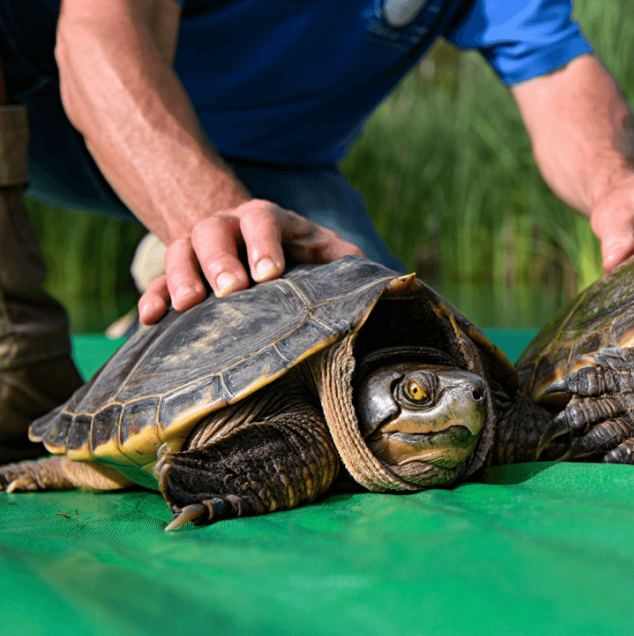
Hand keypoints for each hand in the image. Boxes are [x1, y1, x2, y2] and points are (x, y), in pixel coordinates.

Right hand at [137, 200, 363, 323]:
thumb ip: (346, 259)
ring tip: (188, 306)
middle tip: (230, 291)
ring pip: (178, 251)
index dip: (264, 243)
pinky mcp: (177, 274)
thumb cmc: (295, 251)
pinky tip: (150, 319)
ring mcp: (196, 247)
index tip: (270, 273)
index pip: (261, 219)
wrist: (249, 239)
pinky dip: (153, 298)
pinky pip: (156, 282)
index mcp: (266, 219)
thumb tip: (384, 282)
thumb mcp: (323, 247)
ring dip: (181, 277)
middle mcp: (226, 226)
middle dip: (220, 260)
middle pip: (213, 232)